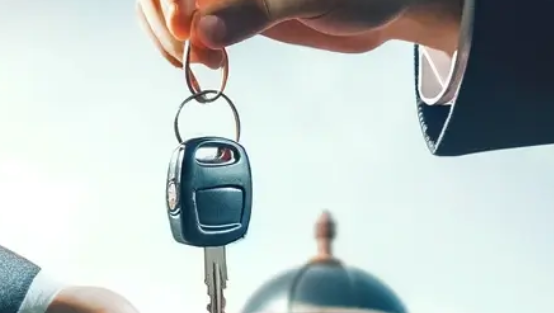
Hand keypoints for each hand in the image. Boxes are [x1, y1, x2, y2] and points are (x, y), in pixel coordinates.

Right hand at [138, 0, 462, 68]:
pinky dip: (188, 47)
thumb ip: (255, 12)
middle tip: (196, 54)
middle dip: (169, 20)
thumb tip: (204, 31)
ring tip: (208, 63)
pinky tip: (211, 63)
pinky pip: (189, 25)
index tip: (186, 26)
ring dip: (173, 38)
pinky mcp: (231, 10)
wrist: (384, 7)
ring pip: (169, 6)